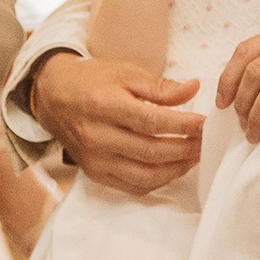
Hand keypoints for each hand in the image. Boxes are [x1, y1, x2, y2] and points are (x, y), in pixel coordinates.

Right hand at [30, 52, 203, 193]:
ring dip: (175, 169)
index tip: (205, 123)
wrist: (52, 96)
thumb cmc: (92, 80)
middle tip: (207, 141)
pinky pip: (130, 186)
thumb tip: (194, 89)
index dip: (183, 125)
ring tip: (195, 156)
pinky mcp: (94, 173)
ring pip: (143, 175)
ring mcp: (95, 160)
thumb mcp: (126, 72)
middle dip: (186, 148)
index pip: (152, 122)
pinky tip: (173, 168)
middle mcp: (97, 137)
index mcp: (105, 106)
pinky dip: (156, 181)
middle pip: (151, 151)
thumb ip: (161, 86)